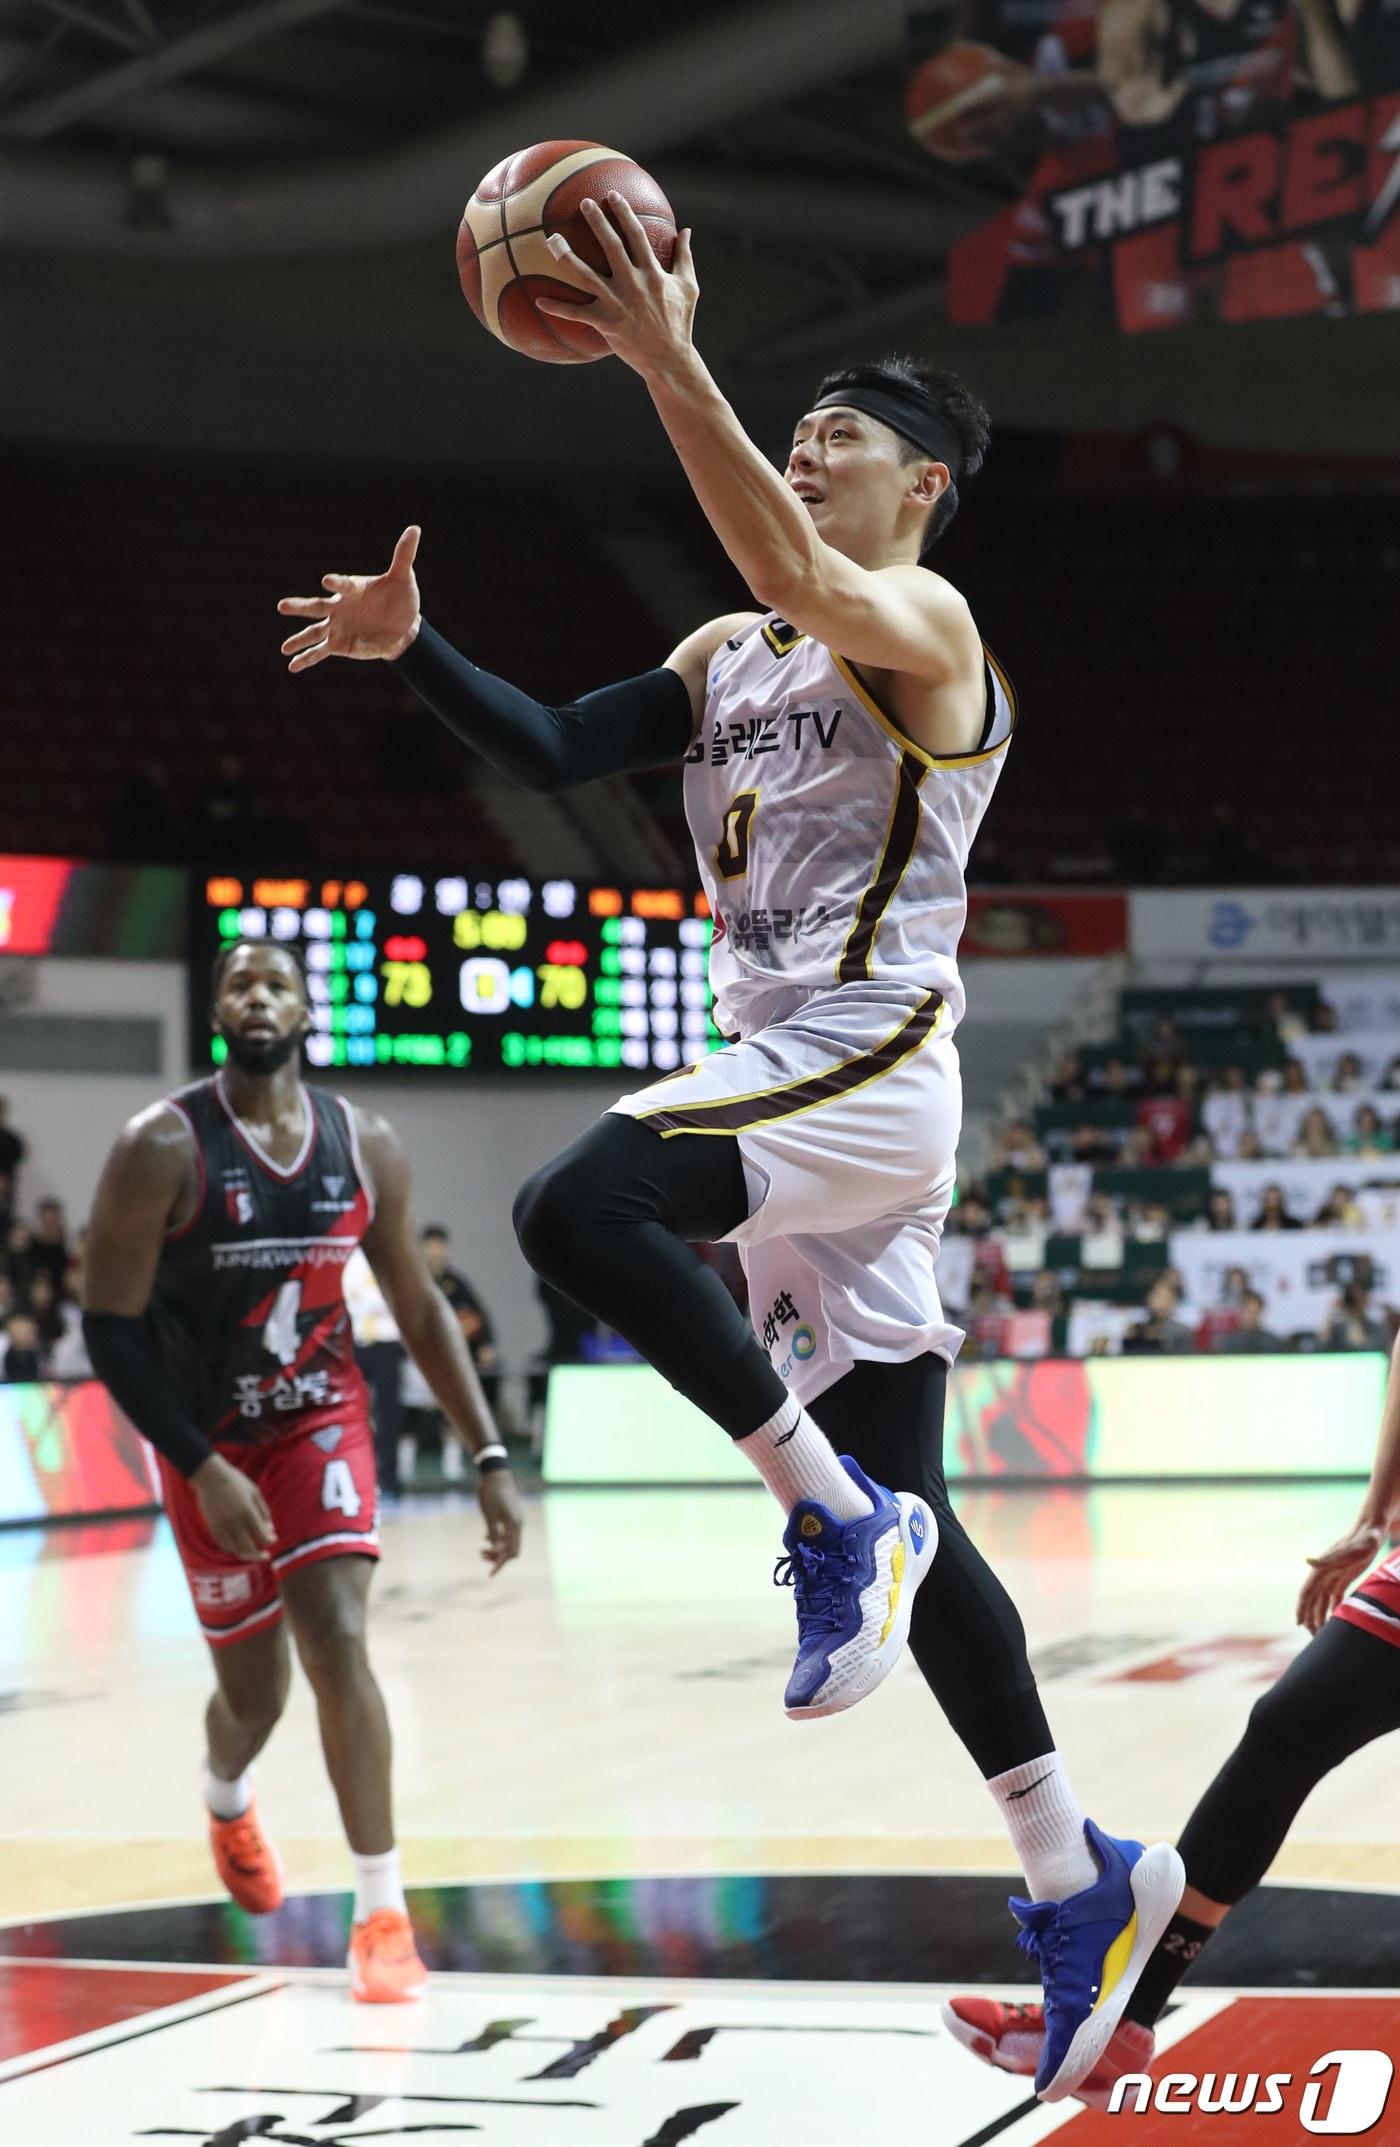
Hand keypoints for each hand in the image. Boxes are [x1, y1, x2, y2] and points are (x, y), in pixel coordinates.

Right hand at [192, 1452, 275, 1560]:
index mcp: (248, 1512)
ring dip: (246, 1554)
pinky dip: (233, 1549)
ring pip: (235, 1550)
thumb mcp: (255, 1493)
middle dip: (259, 1554)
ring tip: (253, 1553)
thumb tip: (270, 1530)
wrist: (210, 1477)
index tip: (273, 1539)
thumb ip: (264, 1512)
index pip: (262, 1536)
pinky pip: (224, 1545)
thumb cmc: (237, 1483)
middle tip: (266, 1556)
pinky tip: (240, 1547)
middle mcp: (234, 1522)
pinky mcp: (213, 1527)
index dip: (269, 1540)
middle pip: (249, 1548)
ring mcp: (222, 1526)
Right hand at [277, 525, 421, 670]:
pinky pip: (320, 651)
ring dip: (299, 639)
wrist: (402, 626)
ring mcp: (337, 626)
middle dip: (300, 607)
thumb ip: (404, 555)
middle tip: (282, 606)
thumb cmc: (400, 598)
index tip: (327, 581)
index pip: (344, 585)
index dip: (337, 583)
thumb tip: (415, 529)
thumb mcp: (403, 578)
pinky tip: (292, 666)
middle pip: (317, 607)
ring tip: (283, 648)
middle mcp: (340, 607)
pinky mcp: (339, 644)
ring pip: (314, 631)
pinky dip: (306, 659)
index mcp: (353, 589)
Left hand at [477, 1467, 523, 1576]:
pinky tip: (486, 1538)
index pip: (512, 1552)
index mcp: (514, 1525)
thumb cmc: (491, 1492)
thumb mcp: (489, 1514)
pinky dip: (498, 1539)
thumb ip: (494, 1533)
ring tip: (481, 1550)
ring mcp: (515, 1519)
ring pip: (509, 1541)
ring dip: (497, 1548)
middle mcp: (518, 1524)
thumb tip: (496, 1551)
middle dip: (498, 1557)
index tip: (490, 1573)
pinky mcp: (510, 1514)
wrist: (495, 1471)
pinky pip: (507, 1532)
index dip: (501, 1564)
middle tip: (481, 1556)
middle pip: (512, 1549)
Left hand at [535, 195, 697, 376]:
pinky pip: (576, 314)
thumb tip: (686, 231)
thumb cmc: (680, 322)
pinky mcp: (606, 323)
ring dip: (566, 256)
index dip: (624, 212)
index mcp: (652, 272)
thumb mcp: (689, 287)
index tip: (612, 195)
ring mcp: (617, 303)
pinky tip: (539, 299)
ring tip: (551, 239)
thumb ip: (685, 257)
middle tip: (583, 202)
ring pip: (585, 275)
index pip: (636, 235)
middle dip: (597, 221)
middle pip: (610, 246)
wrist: (670, 360)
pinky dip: (558, 307)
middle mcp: (633, 283)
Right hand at [1297, 1521, 1384, 1632]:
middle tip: (1312, 1635)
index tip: (1299, 1623)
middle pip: (1313, 1599)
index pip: (1307, 1592)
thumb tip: (1307, 1561)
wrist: (1371, 1531)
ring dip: (1320, 1615)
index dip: (1302, 1607)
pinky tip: (1333, 1620)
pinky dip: (1332, 1609)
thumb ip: (1327, 1558)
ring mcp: (1333, 1576)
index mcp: (1321, 1569)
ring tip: (1321, 1632)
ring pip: (1323, 1600)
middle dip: (1310, 1617)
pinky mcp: (1344, 1578)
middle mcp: (1324, 1574)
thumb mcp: (1347, 1551)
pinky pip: (1335, 1597)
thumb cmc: (1361, 1540)